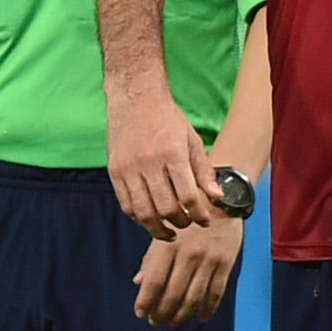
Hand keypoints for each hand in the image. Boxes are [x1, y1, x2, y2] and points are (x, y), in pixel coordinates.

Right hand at [105, 83, 217, 239]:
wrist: (136, 99)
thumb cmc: (168, 120)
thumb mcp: (192, 140)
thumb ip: (204, 171)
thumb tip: (217, 197)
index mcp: (173, 154)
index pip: (187, 196)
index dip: (198, 214)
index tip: (205, 221)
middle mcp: (149, 163)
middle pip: (165, 208)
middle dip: (180, 223)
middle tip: (188, 225)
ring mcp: (129, 169)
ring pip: (143, 212)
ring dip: (158, 228)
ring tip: (170, 231)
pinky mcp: (115, 172)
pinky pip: (126, 205)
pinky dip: (139, 218)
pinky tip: (150, 219)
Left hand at [134, 212, 243, 325]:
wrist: (223, 200)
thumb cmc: (188, 218)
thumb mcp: (166, 232)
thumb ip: (151, 258)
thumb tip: (138, 282)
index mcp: (168, 246)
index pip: (153, 282)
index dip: (145, 302)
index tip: (141, 313)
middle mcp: (188, 255)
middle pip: (172, 295)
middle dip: (161, 314)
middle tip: (156, 321)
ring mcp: (208, 260)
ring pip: (193, 298)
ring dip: (181, 316)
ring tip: (173, 322)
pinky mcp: (226, 263)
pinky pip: (216, 292)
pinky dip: (208, 309)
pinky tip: (201, 317)